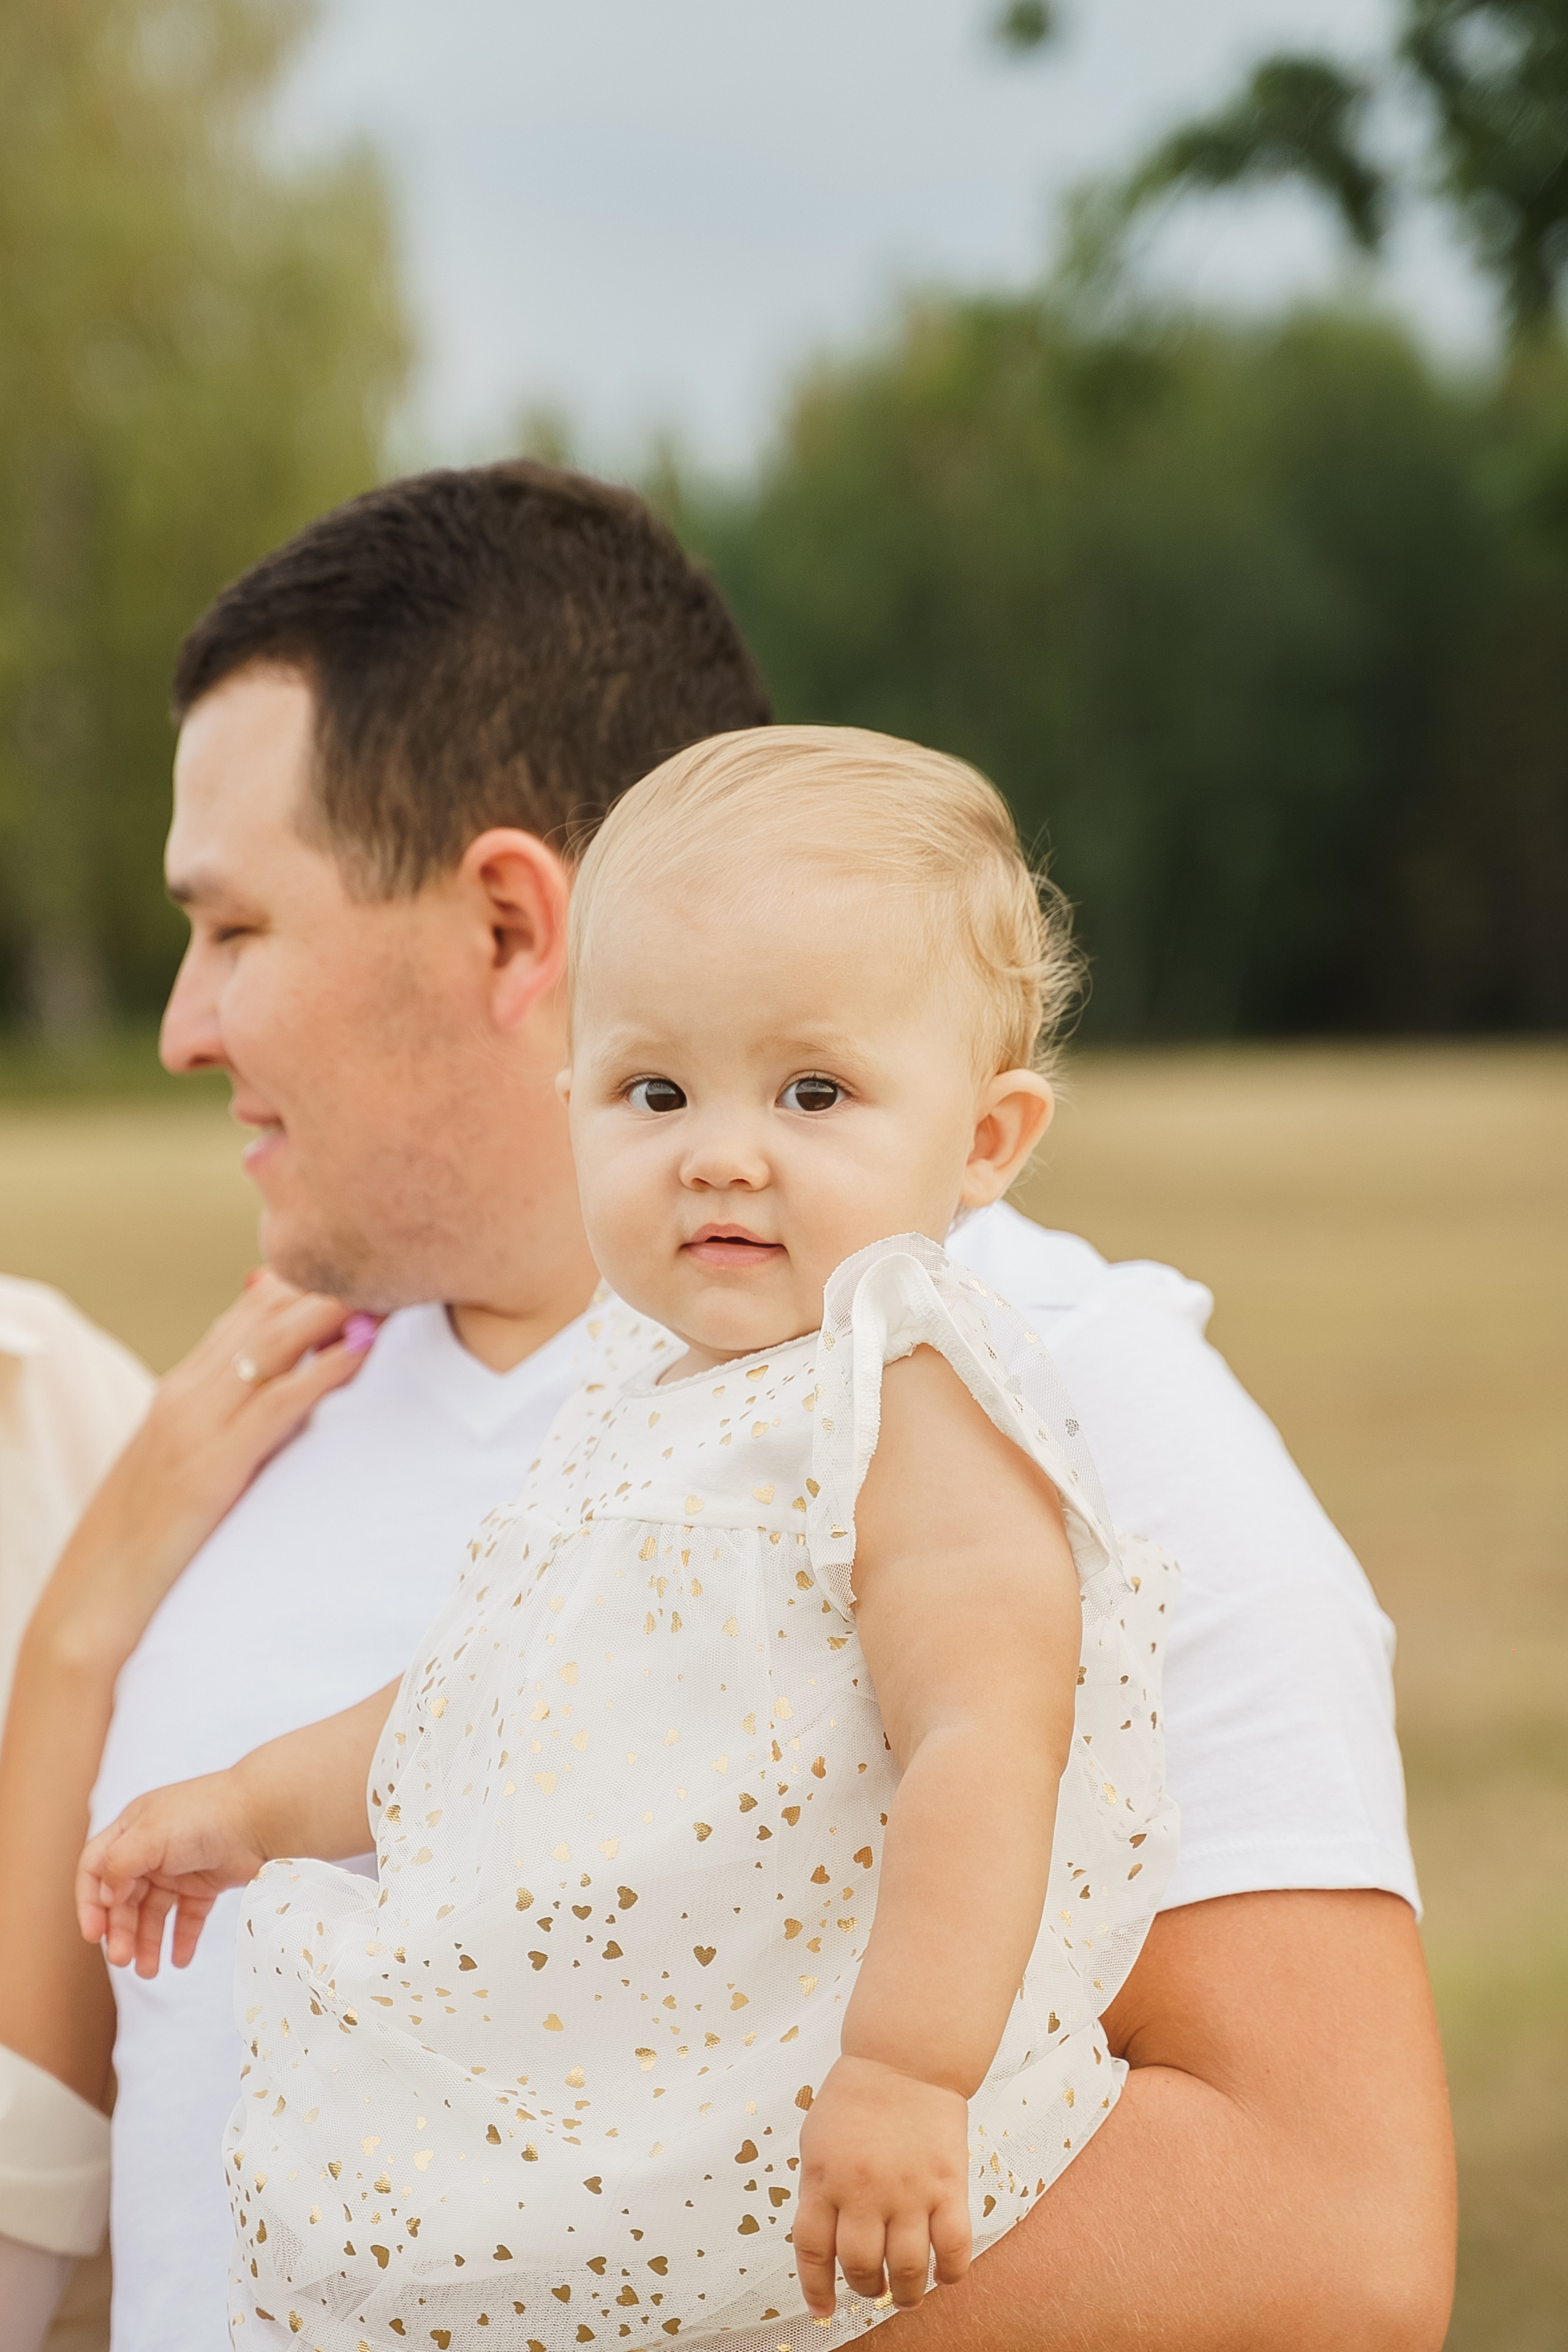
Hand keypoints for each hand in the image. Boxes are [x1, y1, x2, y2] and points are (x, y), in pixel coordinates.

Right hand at [36, 1270, 375, 1673]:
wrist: (100, 1590)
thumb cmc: (157, 1528)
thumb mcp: (195, 1457)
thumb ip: (238, 1418)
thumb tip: (295, 1386)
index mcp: (186, 1384)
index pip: (255, 1309)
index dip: (313, 1283)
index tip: (371, 1266)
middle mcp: (188, 1389)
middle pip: (267, 1312)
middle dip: (330, 1283)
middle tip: (395, 1266)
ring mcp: (194, 1422)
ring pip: (271, 1342)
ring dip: (332, 1310)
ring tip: (390, 1288)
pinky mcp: (210, 1465)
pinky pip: (274, 1403)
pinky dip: (319, 1372)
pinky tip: (361, 1352)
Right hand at [76, 1772, 267, 1976]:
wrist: (263, 1816)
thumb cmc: (205, 1816)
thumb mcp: (149, 1836)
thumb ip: (118, 1865)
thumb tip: (104, 1897)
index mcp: (131, 1829)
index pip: (95, 1868)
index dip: (89, 1902)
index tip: (93, 1934)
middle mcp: (152, 1849)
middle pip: (124, 1898)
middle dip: (120, 1931)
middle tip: (122, 1960)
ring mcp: (180, 1867)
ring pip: (154, 1913)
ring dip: (147, 1942)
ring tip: (149, 1971)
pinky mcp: (207, 1883)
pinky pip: (188, 1917)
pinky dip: (182, 1939)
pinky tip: (180, 1960)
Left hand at [793, 2055, 971, 2316]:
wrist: (905, 2058)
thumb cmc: (857, 2096)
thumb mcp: (816, 2140)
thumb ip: (818, 2189)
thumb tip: (822, 2240)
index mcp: (824, 2180)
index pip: (813, 2251)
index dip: (816, 2289)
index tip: (822, 2310)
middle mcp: (863, 2192)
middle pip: (861, 2266)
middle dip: (866, 2288)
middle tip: (873, 2288)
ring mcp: (908, 2191)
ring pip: (907, 2268)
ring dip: (907, 2293)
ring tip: (908, 2295)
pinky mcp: (947, 2186)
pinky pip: (953, 2247)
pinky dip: (951, 2273)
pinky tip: (944, 2276)